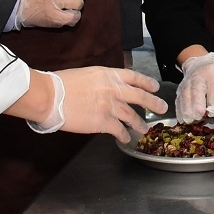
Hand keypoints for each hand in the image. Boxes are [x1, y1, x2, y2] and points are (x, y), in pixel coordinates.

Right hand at [48, 67, 166, 141]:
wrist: (51, 96)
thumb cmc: (62, 84)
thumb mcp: (87, 74)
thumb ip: (102, 80)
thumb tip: (108, 86)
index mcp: (109, 75)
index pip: (134, 77)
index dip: (147, 83)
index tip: (154, 87)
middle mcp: (114, 90)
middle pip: (140, 97)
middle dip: (154, 103)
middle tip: (162, 108)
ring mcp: (110, 106)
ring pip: (132, 116)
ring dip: (140, 123)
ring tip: (144, 129)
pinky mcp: (103, 122)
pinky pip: (119, 130)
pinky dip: (124, 135)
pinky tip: (125, 138)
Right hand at [175, 53, 213, 122]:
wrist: (201, 64)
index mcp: (212, 73)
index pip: (213, 88)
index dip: (213, 101)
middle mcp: (197, 77)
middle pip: (196, 91)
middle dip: (196, 105)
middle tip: (198, 116)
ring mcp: (187, 83)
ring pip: (185, 96)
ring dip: (186, 110)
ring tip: (190, 120)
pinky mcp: (180, 90)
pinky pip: (178, 100)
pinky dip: (179, 111)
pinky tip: (182, 119)